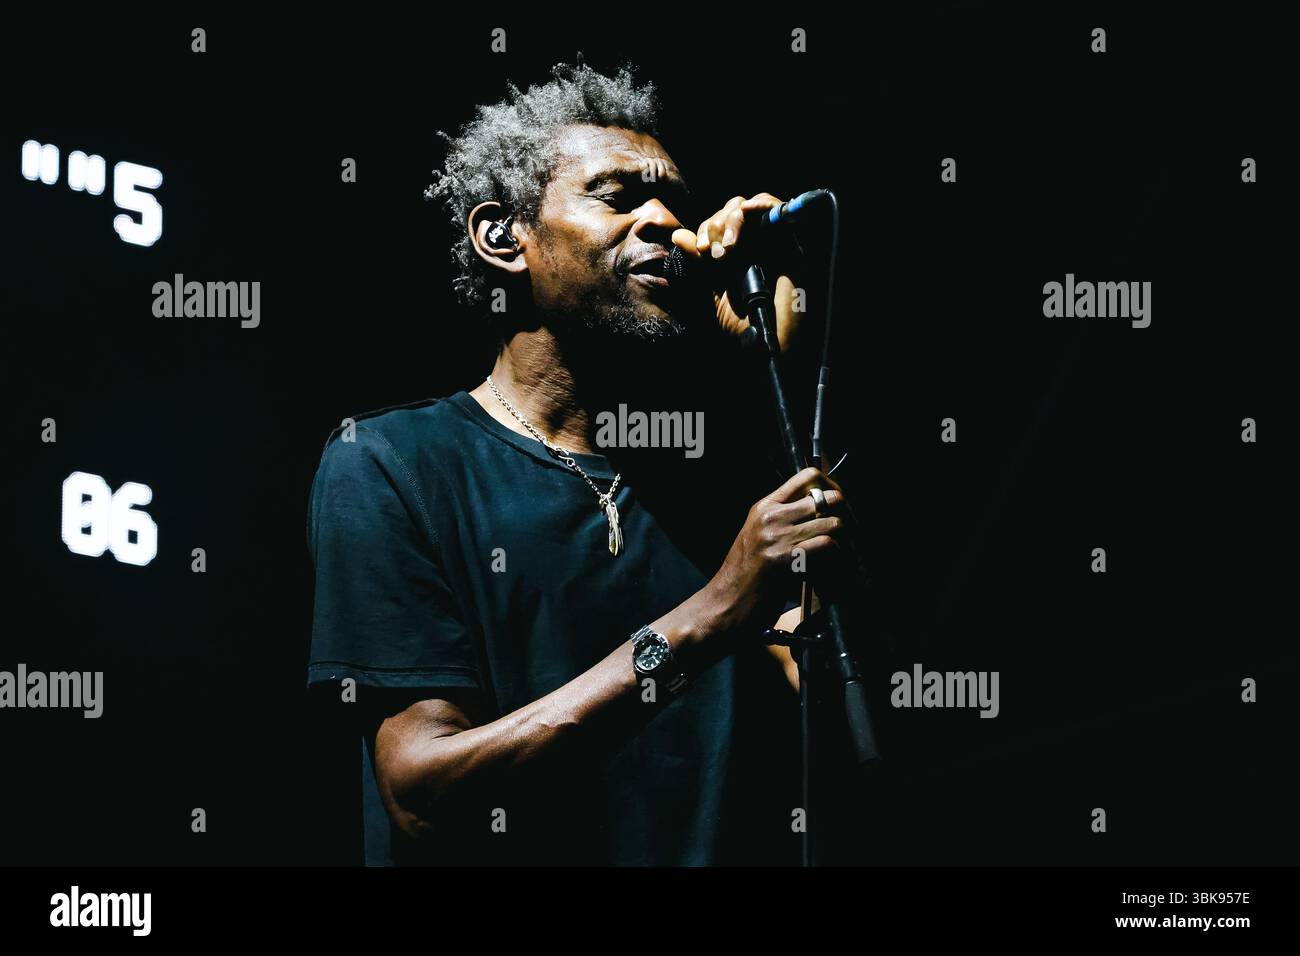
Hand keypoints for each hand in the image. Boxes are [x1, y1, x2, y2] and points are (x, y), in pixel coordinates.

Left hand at [671, 194, 802, 352]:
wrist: (768, 346)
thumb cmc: (741, 328)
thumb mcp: (712, 294)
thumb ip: (698, 266)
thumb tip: (678, 234)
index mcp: (733, 258)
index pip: (718, 225)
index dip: (706, 229)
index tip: (702, 249)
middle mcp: (752, 248)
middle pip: (732, 211)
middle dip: (716, 223)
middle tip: (714, 251)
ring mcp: (772, 245)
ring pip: (751, 207)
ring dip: (734, 219)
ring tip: (729, 247)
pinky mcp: (791, 244)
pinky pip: (778, 209)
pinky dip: (762, 204)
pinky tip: (750, 213)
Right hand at [698, 466, 848, 639]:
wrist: (725, 601)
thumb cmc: (744, 574)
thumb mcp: (758, 535)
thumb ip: (783, 519)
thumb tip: (819, 508)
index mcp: (764, 507)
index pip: (807, 476)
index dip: (829, 487)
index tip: (837, 503)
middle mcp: (770, 517)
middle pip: (825, 499)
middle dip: (840, 515)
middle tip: (841, 531)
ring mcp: (777, 536)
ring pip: (830, 523)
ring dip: (840, 539)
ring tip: (835, 551)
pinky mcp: (785, 558)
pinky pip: (826, 545)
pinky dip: (834, 556)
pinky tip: (827, 565)